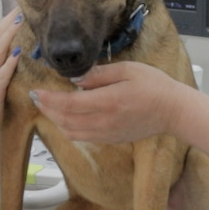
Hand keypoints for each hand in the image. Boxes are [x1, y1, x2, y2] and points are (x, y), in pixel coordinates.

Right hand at [0, 8, 21, 136]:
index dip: (10, 18)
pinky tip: (17, 53)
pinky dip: (9, 63)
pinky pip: (2, 74)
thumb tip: (20, 45)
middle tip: (23, 4)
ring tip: (20, 20)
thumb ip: (4, 58)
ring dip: (9, 34)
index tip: (22, 4)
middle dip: (10, 20)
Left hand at [30, 61, 191, 142]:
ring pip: (70, 131)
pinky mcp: (110, 139)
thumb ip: (100, 74)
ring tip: (48, 107)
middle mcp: (103, 121)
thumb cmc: (154, 86)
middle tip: (37, 97)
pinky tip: (65, 118)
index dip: (48, 99)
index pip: (68, 103)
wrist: (172, 111)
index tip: (36, 91)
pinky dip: (68, 128)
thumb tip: (76, 78)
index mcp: (107, 101)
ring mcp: (106, 133)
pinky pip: (82, 137)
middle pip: (64, 119)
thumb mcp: (128, 70)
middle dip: (47, 109)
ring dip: (55, 120)